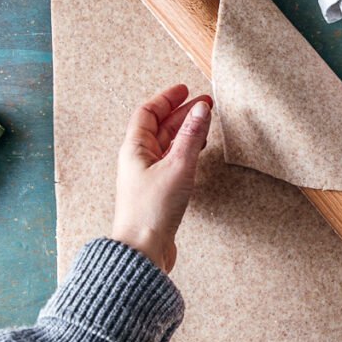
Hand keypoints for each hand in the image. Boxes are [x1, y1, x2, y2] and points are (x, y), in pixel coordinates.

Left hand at [112, 83, 211, 272]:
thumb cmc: (152, 211)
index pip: (148, 112)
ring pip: (167, 144)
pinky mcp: (157, 192)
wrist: (143, 251)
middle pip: (159, 127)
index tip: (185, 89)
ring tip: (205, 124)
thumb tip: (201, 109)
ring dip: (185, 132)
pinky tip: (197, 152)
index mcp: (135, 148)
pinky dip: (186, 151)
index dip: (167, 98)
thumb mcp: (178, 166)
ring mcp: (147, 176)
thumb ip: (191, 136)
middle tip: (205, 104)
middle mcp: (138, 160)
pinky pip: (171, 161)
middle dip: (182, 113)